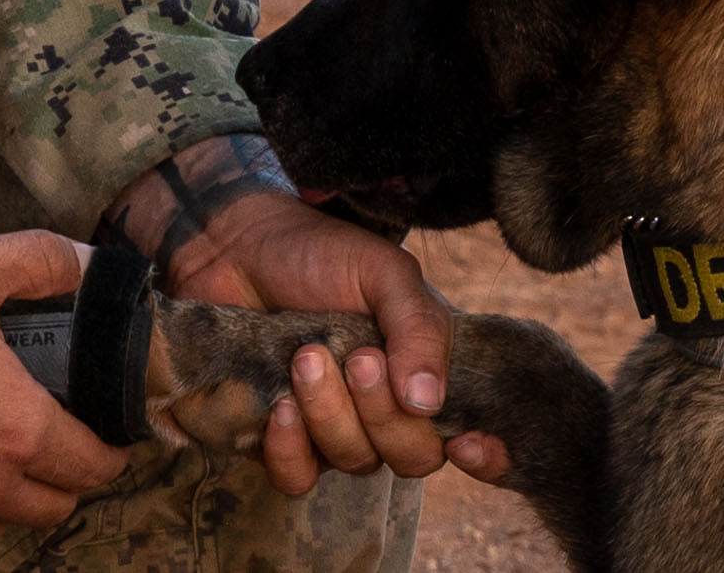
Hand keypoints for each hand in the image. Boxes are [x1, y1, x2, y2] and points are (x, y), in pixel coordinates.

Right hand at [0, 230, 129, 540]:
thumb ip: (37, 260)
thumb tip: (89, 264)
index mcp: (14, 429)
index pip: (93, 465)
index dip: (114, 447)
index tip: (110, 424)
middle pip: (54, 507)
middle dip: (72, 477)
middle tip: (64, 431)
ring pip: (0, 522)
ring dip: (18, 495)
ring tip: (9, 447)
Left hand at [102, 136, 508, 493]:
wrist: (237, 246)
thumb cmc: (318, 255)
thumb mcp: (383, 274)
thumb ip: (418, 329)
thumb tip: (429, 402)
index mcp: (424, 370)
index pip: (474, 437)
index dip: (486, 458)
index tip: (467, 442)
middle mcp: (386, 410)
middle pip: (412, 457)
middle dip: (384, 414)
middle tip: (355, 357)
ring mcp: (333, 428)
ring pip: (354, 463)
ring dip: (330, 415)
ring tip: (305, 357)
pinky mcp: (280, 439)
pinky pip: (297, 478)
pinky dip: (290, 450)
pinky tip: (279, 405)